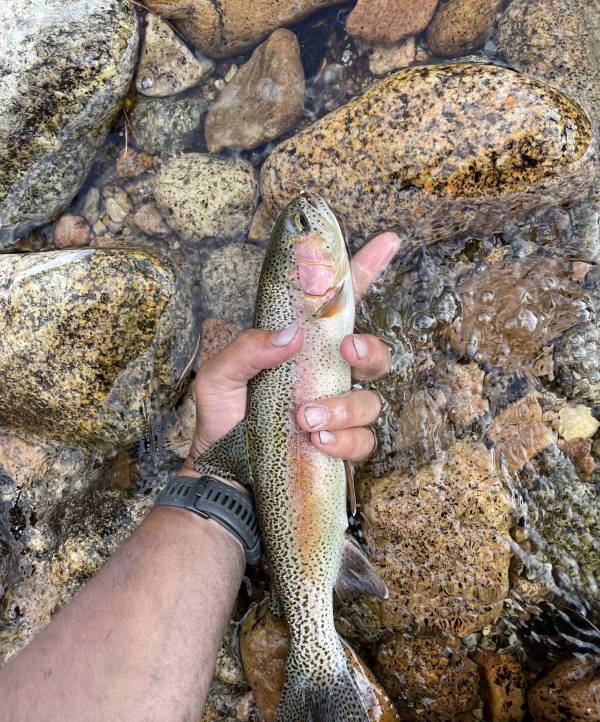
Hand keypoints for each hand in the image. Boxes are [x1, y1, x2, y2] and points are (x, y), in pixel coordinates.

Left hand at [184, 232, 399, 467]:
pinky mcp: (338, 446)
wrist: (221, 475)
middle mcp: (326, 377)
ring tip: (306, 417)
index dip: (365, 271)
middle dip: (370, 348)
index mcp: (303, 349)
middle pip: (375, 353)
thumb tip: (289, 335)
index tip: (387, 241)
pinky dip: (345, 440)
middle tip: (346, 350)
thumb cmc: (222, 420)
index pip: (341, 306)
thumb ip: (247, 349)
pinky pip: (363, 441)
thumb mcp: (219, 376)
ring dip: (344, 406)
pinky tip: (319, 440)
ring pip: (370, 401)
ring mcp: (336, 411)